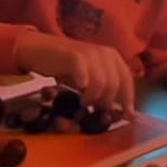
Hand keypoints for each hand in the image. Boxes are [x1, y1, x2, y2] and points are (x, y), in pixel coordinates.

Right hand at [15, 32, 135, 111]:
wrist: (38, 50)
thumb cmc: (65, 67)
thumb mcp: (89, 78)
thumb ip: (104, 91)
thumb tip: (120, 112)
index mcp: (112, 57)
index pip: (127, 80)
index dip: (128, 98)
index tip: (126, 116)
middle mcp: (105, 53)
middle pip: (115, 84)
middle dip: (106, 101)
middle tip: (93, 109)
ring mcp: (91, 53)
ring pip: (103, 83)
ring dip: (94, 98)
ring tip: (83, 103)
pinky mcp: (75, 56)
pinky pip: (86, 76)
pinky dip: (85, 87)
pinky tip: (79, 91)